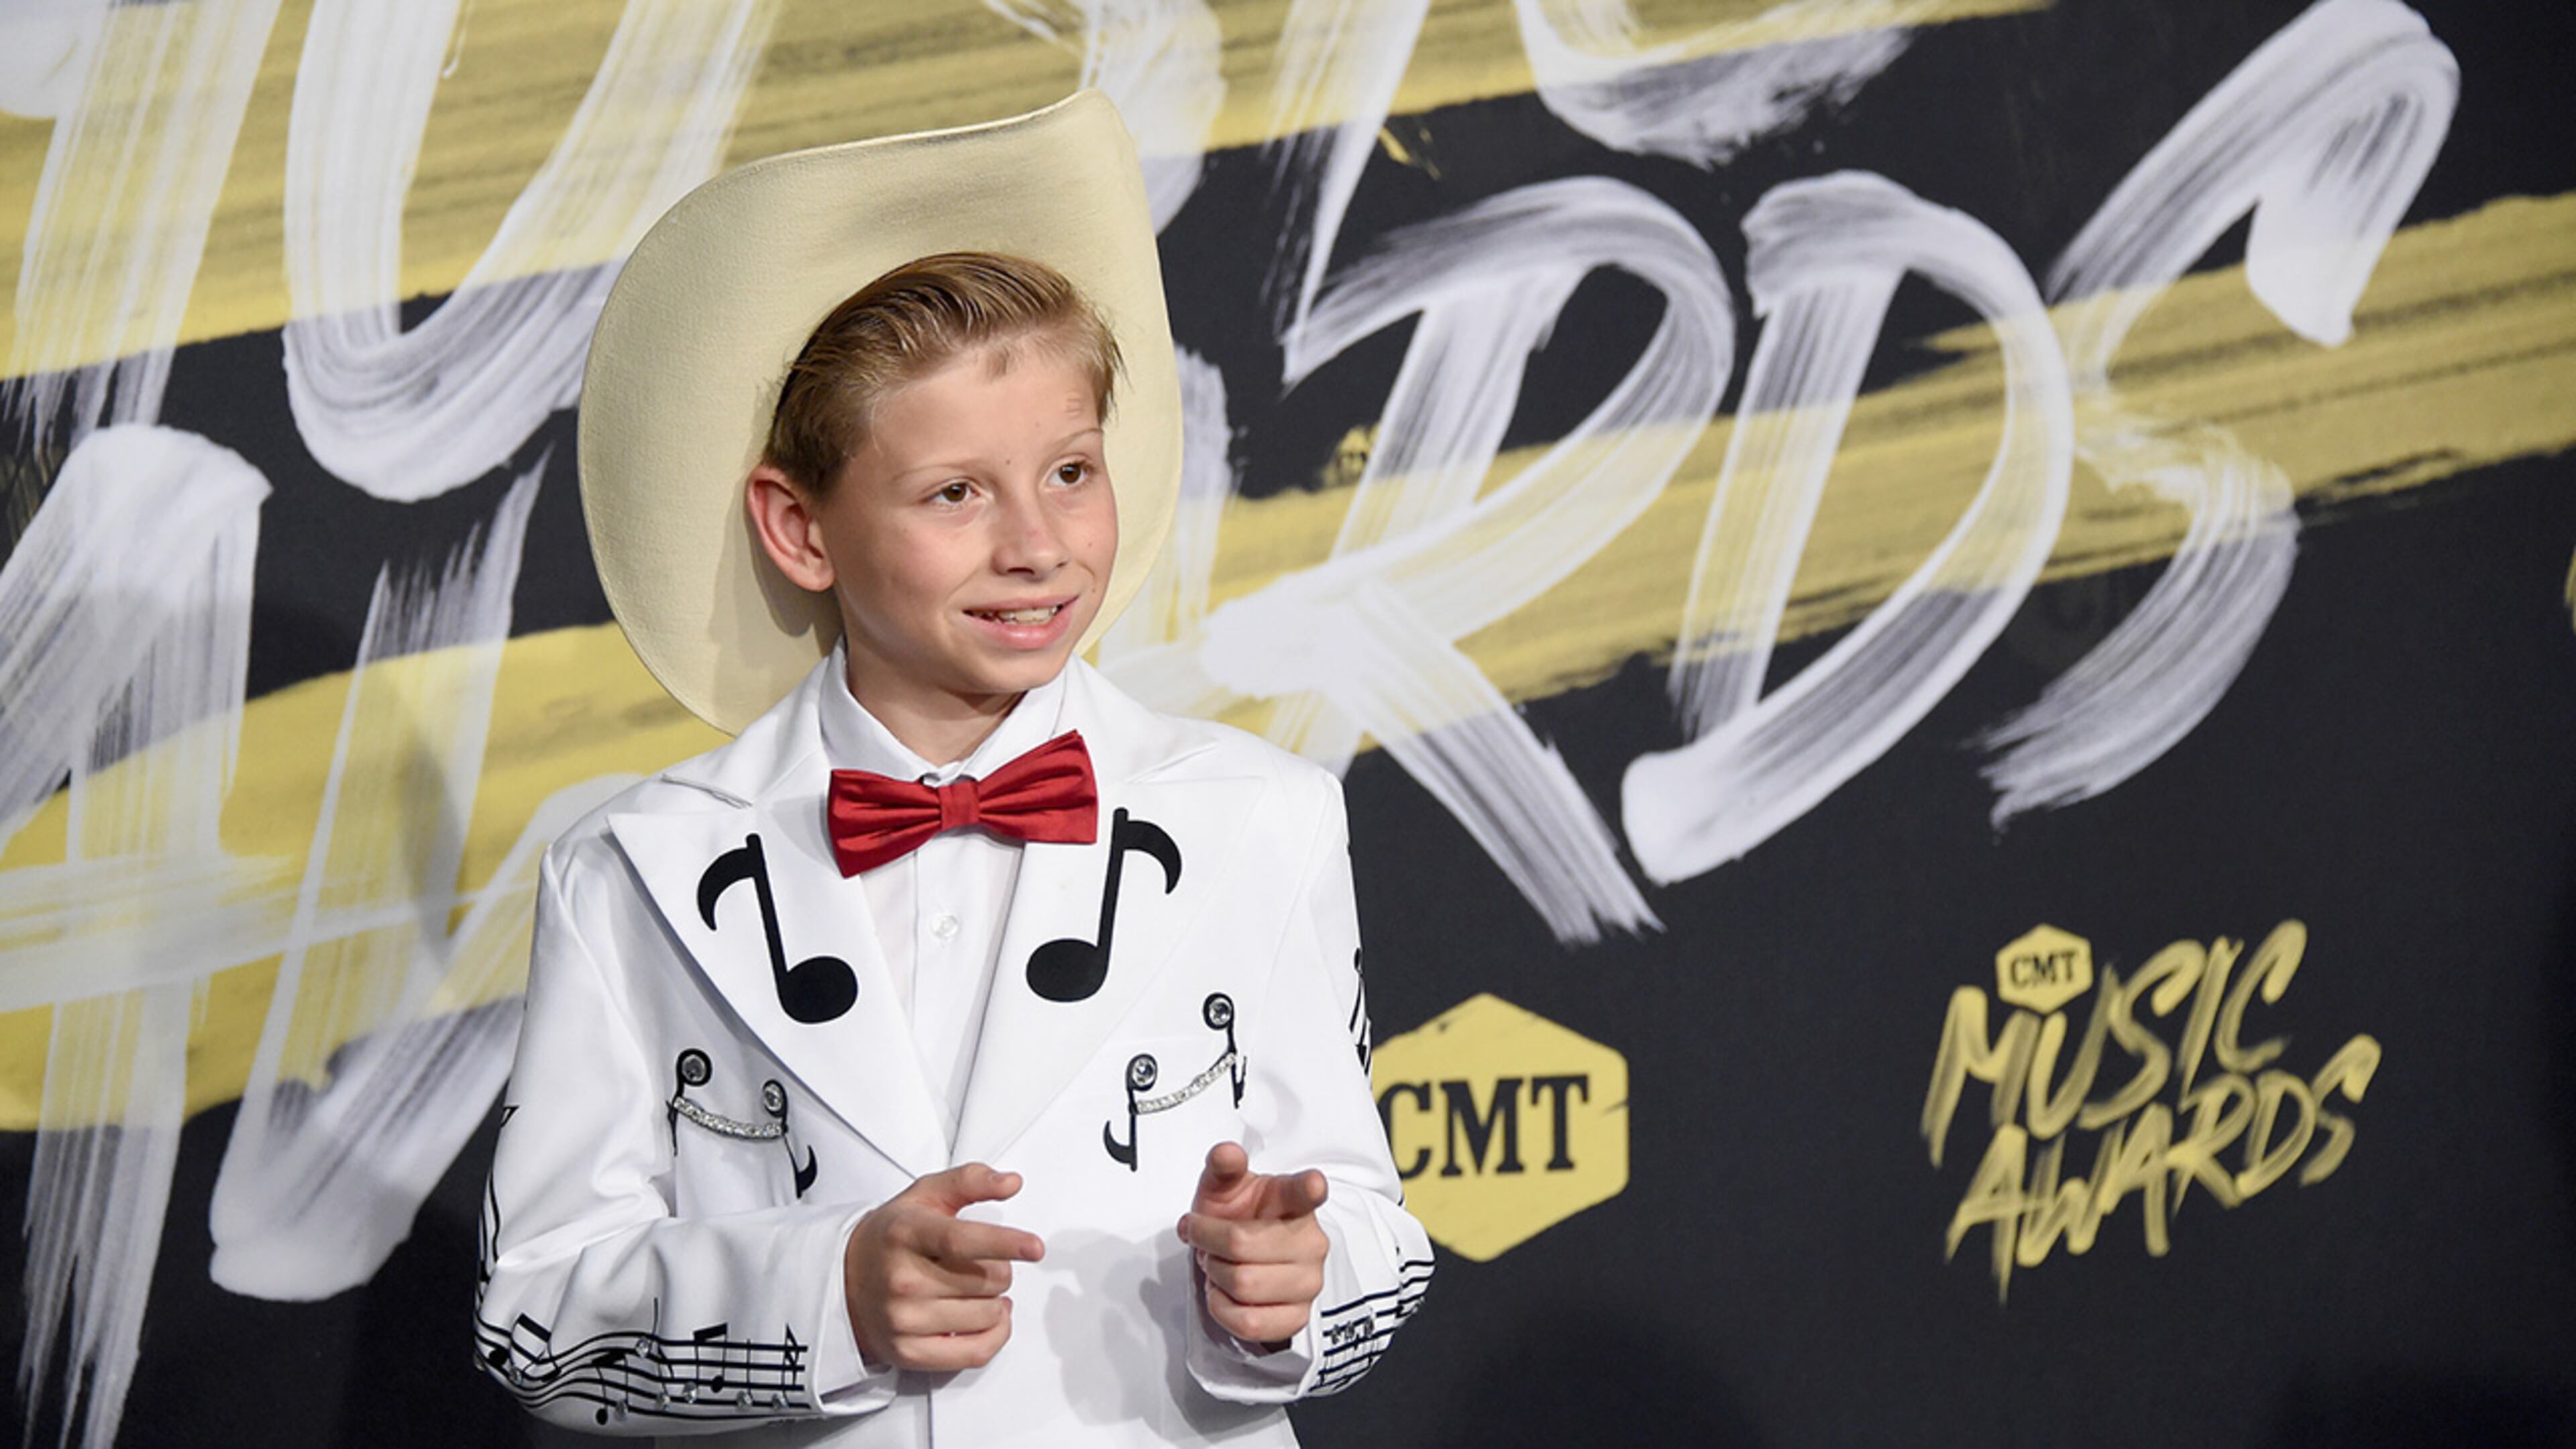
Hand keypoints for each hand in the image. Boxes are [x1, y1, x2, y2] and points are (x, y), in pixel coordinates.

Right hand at [842, 1163, 1044, 1371]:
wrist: (843, 1279)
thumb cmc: (892, 1236)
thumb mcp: (925, 1195)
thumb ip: (970, 1181)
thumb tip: (1011, 1183)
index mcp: (906, 1234)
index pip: (960, 1241)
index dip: (1004, 1243)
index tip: (1034, 1247)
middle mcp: (902, 1279)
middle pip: (986, 1280)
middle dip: (999, 1269)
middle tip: (979, 1263)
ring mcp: (904, 1320)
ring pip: (988, 1315)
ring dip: (997, 1300)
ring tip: (976, 1288)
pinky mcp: (910, 1353)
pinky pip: (976, 1352)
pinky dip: (996, 1334)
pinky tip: (990, 1316)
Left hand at [1177, 1142, 1328, 1348]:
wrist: (1238, 1257)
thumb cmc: (1236, 1218)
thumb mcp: (1224, 1187)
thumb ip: (1222, 1166)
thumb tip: (1226, 1153)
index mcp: (1294, 1200)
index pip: (1306, 1191)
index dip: (1310, 1188)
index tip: (1312, 1184)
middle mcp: (1311, 1240)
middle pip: (1242, 1244)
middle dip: (1210, 1244)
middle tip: (1206, 1241)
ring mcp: (1309, 1281)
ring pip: (1244, 1285)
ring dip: (1216, 1277)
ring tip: (1218, 1266)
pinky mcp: (1298, 1316)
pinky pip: (1250, 1322)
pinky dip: (1224, 1310)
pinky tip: (1225, 1295)